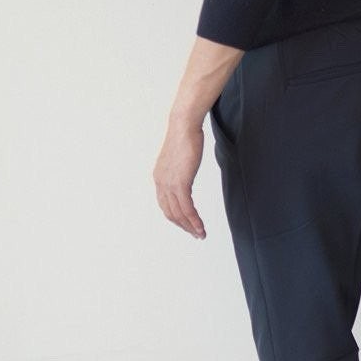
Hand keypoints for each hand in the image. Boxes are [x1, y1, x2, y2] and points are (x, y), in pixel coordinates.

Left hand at [153, 116, 206, 238]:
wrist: (184, 126)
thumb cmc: (185, 137)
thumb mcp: (180, 159)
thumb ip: (180, 172)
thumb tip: (186, 178)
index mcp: (159, 178)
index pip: (166, 206)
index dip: (177, 219)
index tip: (188, 225)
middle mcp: (160, 183)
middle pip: (171, 213)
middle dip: (184, 226)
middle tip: (196, 234)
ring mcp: (169, 184)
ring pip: (178, 213)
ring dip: (190, 226)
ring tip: (201, 234)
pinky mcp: (180, 183)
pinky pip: (186, 208)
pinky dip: (194, 220)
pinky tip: (200, 226)